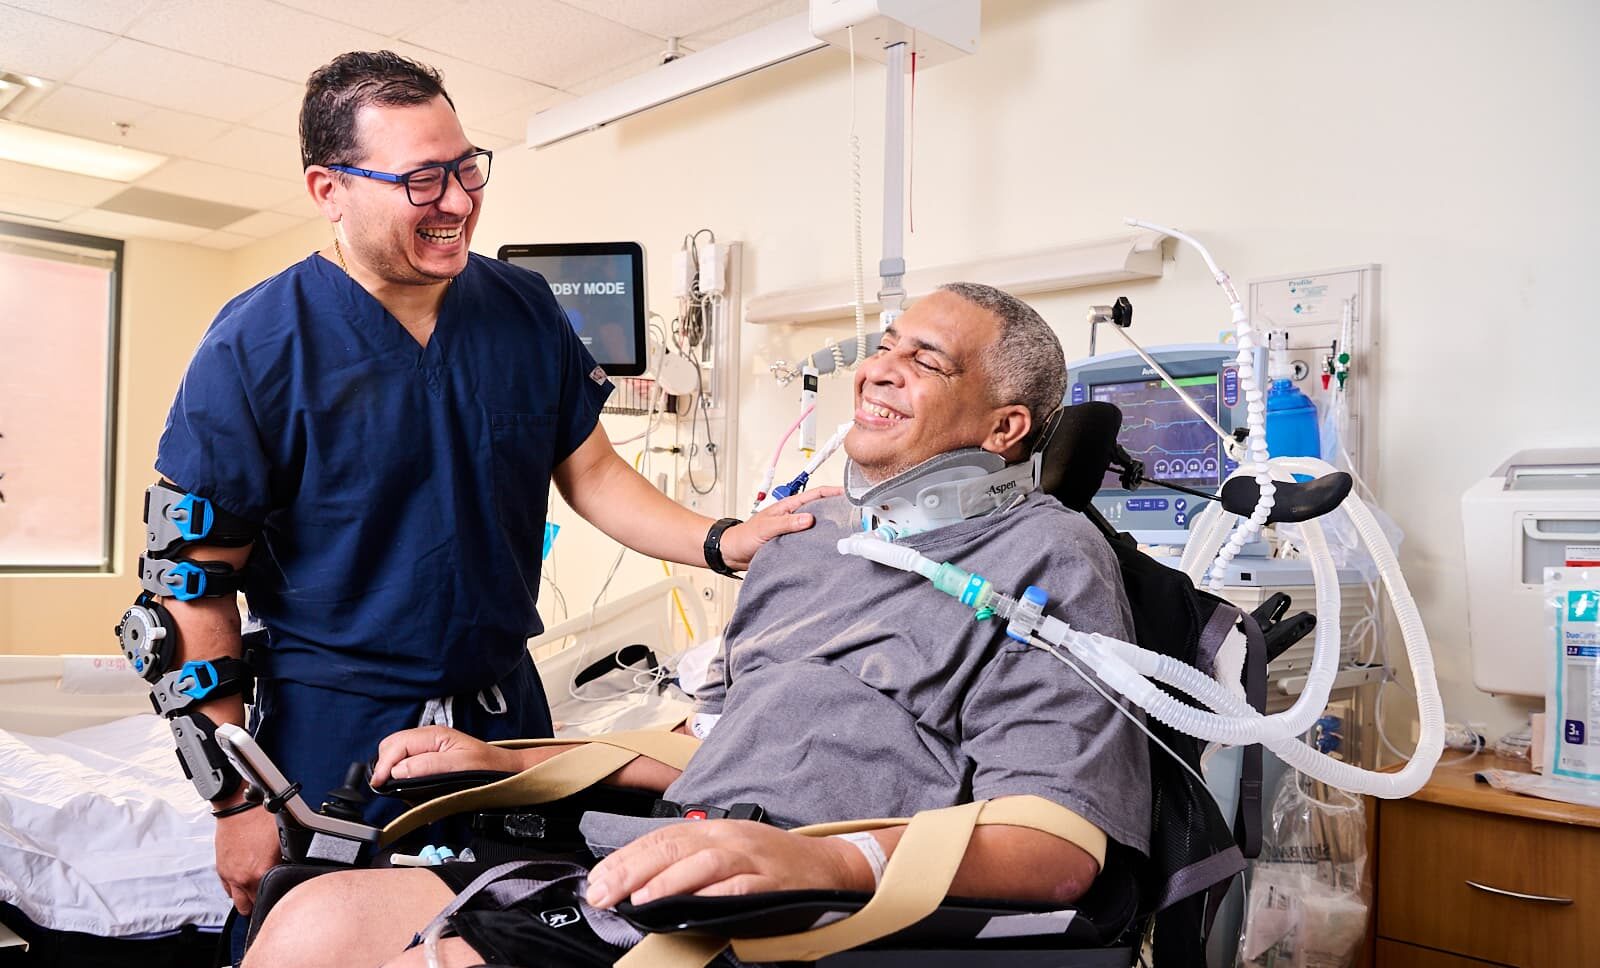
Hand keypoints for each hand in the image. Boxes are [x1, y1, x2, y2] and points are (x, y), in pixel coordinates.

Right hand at [215, 801, 280, 914]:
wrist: (238, 806)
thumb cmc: (260, 817)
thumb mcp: (283, 839)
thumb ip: (287, 861)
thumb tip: (293, 870)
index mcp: (261, 872)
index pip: (269, 900)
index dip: (277, 902)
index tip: (280, 902)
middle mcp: (243, 878)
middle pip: (250, 907)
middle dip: (259, 906)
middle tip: (268, 899)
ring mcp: (230, 875)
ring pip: (237, 901)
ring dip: (246, 900)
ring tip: (255, 894)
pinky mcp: (221, 869)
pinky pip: (227, 890)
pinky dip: (235, 890)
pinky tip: (244, 883)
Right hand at [370, 726, 522, 785]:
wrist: (505, 770)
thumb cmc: (488, 767)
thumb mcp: (460, 766)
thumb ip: (428, 766)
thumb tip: (398, 771)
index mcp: (434, 735)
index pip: (397, 744)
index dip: (384, 764)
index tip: (379, 783)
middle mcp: (428, 738)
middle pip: (392, 746)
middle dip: (385, 766)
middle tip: (389, 788)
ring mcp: (428, 747)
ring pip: (396, 755)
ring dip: (393, 773)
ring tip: (402, 791)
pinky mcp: (430, 759)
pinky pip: (407, 764)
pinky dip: (403, 778)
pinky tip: (412, 791)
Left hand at [584, 820, 864, 908]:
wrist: (826, 865)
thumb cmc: (772, 862)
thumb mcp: (727, 849)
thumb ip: (689, 861)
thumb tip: (638, 882)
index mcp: (713, 830)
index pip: (659, 838)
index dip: (625, 858)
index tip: (596, 880)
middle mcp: (728, 838)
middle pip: (673, 847)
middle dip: (632, 871)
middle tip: (603, 893)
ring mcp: (751, 858)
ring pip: (704, 863)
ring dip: (669, 881)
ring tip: (639, 900)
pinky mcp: (772, 882)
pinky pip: (742, 885)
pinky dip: (717, 894)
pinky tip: (695, 905)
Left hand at [718, 487, 841, 569]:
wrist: (733, 554)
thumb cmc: (744, 536)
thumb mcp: (766, 526)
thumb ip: (787, 522)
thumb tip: (808, 519)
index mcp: (789, 507)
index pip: (815, 495)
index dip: (833, 492)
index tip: (848, 493)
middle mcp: (794, 518)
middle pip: (821, 511)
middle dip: (837, 511)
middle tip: (854, 516)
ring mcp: (795, 532)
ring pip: (817, 529)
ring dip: (829, 531)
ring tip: (846, 534)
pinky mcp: (793, 547)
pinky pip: (810, 544)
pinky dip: (820, 546)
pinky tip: (829, 551)